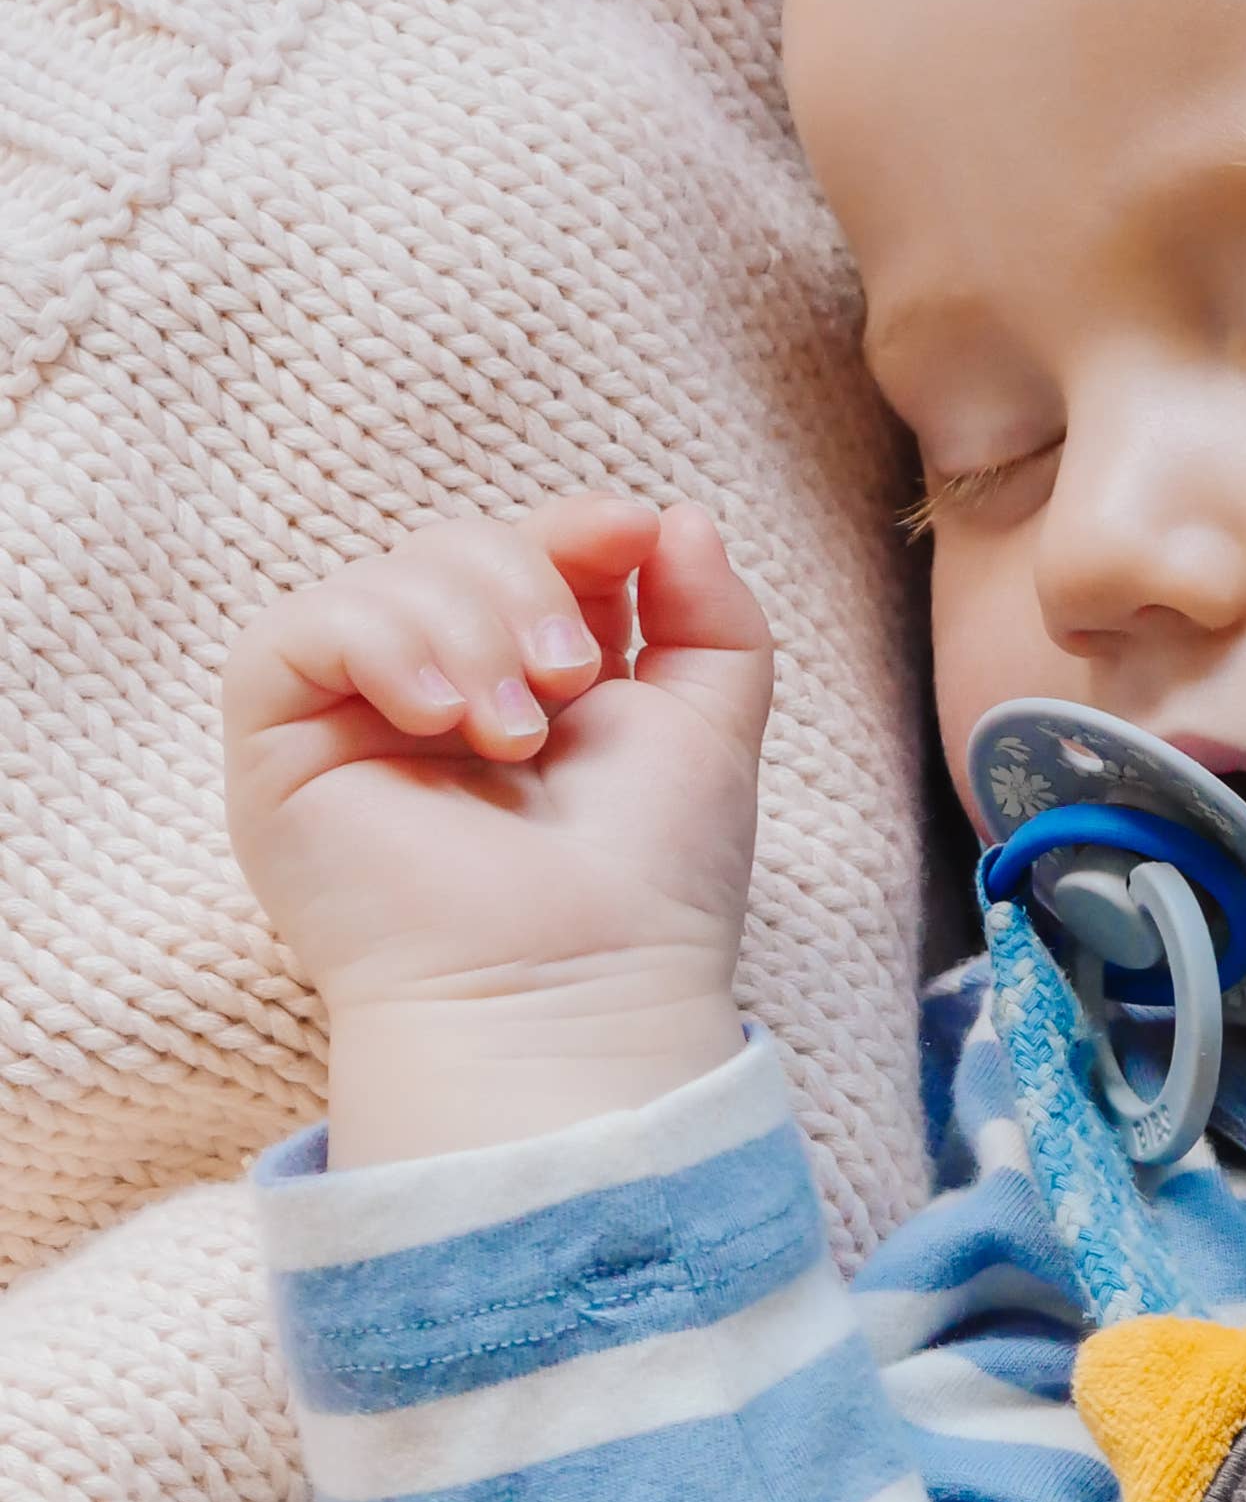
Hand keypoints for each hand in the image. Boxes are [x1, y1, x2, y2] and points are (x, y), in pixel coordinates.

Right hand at [224, 494, 772, 1164]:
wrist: (574, 985)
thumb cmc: (647, 884)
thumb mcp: (710, 729)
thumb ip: (710, 618)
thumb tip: (673, 515)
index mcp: (531, 683)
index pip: (529, 551)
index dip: (574, 526)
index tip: (632, 534)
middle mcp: (437, 693)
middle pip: (453, 544)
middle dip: (525, 584)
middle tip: (569, 680)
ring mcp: (353, 719)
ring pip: (384, 576)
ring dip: (467, 631)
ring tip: (513, 735)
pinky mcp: (279, 747)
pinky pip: (298, 630)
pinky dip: (380, 645)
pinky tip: (437, 719)